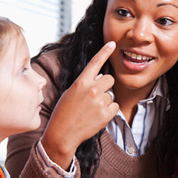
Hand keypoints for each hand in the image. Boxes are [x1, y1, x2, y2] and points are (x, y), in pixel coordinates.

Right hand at [42, 41, 118, 168]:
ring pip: (111, 95)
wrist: (62, 134)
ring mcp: (99, 101)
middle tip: (95, 97)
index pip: (95, 62)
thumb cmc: (64, 113)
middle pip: (109, 79)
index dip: (104, 51)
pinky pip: (115, 106)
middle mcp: (91, 89)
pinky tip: (97, 116)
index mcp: (81, 82)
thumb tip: (102, 76)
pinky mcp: (106, 114)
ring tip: (91, 110)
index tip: (113, 43)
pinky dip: (109, 111)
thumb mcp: (71, 93)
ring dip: (105, 101)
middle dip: (105, 86)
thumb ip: (86, 84)